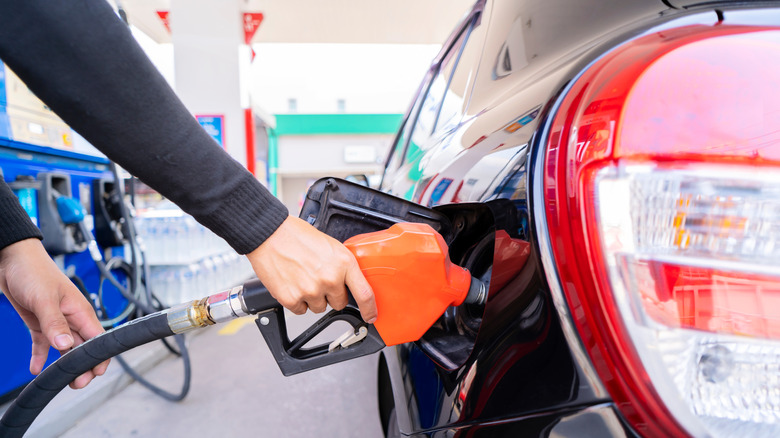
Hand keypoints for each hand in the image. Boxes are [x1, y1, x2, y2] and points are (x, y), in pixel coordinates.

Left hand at [0, 238, 108, 388]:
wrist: (11, 260)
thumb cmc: (34, 271)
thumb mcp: (44, 298)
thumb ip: (55, 323)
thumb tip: (65, 345)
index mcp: (80, 311)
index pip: (97, 339)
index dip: (99, 357)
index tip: (94, 373)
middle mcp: (72, 318)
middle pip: (82, 348)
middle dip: (81, 367)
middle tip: (76, 384)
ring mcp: (56, 321)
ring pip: (65, 348)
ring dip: (63, 365)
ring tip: (59, 381)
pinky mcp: (40, 323)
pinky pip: (44, 344)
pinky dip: (41, 357)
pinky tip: (37, 369)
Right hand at [246, 216, 376, 322]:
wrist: (270, 234)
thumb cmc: (297, 235)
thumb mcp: (331, 245)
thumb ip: (342, 265)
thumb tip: (348, 281)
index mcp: (343, 263)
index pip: (364, 294)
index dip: (370, 309)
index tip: (370, 315)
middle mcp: (330, 279)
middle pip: (339, 303)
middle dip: (331, 294)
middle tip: (319, 278)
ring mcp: (311, 290)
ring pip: (319, 307)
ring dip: (313, 298)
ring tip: (303, 277)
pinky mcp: (292, 298)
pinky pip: (301, 310)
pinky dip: (297, 300)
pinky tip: (293, 283)